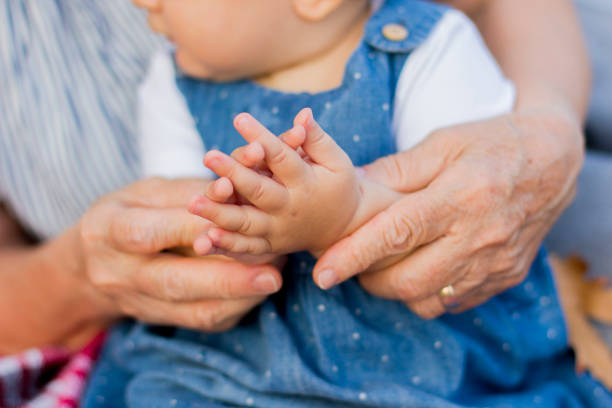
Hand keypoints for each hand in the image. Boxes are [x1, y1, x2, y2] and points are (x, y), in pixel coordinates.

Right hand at [79, 177, 281, 330]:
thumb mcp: (148, 191)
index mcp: (108, 230)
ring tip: (275, 279)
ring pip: (192, 310)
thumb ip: (189, 191)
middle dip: (225, 279)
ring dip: (239, 297)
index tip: (237, 219)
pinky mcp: (162, 319)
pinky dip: (236, 306)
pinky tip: (259, 290)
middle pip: (172, 282)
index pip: (149, 232)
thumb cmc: (130, 213)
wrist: (92, 264)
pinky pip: (202, 320)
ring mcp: (138, 302)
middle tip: (270, 274)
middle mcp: (118, 273)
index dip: (192, 228)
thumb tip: (233, 187)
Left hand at [190, 109, 399, 256]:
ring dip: (219, 214)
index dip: (261, 137)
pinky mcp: (269, 246)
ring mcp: (278, 231)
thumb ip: (317, 139)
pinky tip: (204, 237)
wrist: (343, 227)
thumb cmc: (338, 186)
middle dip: (233, 173)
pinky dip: (226, 245)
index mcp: (306, 183)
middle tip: (209, 155)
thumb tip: (303, 114)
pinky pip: (245, 248)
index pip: (281, 157)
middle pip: (258, 190)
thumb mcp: (336, 161)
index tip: (239, 118)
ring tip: (193, 202)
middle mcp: (289, 209)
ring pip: (246, 223)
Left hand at [313, 109, 583, 317]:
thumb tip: (350, 188)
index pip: (398, 234)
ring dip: (394, 288)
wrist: (554, 160)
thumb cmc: (492, 143)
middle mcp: (480, 236)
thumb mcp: (442, 143)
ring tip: (383, 264)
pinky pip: (452, 303)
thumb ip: (396, 170)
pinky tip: (420, 268)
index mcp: (461, 196)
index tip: (323, 273)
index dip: (355, 256)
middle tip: (350, 261)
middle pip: (408, 279)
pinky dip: (426, 292)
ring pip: (428, 299)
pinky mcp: (505, 277)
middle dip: (367, 278)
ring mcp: (496, 263)